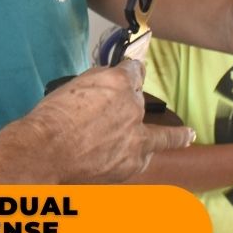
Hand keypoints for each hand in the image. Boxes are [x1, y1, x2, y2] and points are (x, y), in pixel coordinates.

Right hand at [23, 61, 193, 182]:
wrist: (45, 152)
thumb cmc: (50, 120)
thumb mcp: (72, 86)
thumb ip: (96, 82)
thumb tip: (106, 82)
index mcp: (118, 83)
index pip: (134, 70)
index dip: (133, 70)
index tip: (137, 69)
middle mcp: (133, 107)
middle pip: (141, 101)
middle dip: (133, 102)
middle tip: (128, 106)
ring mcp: (136, 138)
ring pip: (164, 136)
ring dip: (175, 135)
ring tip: (187, 135)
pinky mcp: (132, 162)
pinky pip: (145, 157)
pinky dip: (144, 157)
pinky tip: (151, 158)